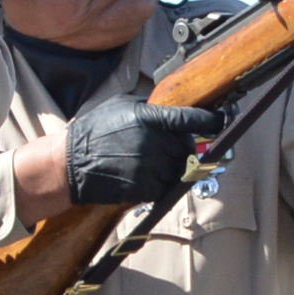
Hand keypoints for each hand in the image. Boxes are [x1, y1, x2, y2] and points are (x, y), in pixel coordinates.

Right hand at [60, 94, 226, 208]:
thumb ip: (150, 106)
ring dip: (171, 165)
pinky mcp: (145, 189)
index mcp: (150, 118)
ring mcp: (151, 168)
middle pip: (187, 147)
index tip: (223, 120)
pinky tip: (142, 174)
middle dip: (180, 146)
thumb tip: (174, 107)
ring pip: (179, 168)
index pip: (193, 119)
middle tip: (163, 145)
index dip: (212, 120)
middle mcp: (154, 143)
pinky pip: (166, 186)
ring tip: (148, 160)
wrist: (70, 164)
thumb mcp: (121, 105)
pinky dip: (160, 182)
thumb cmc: (93, 131)